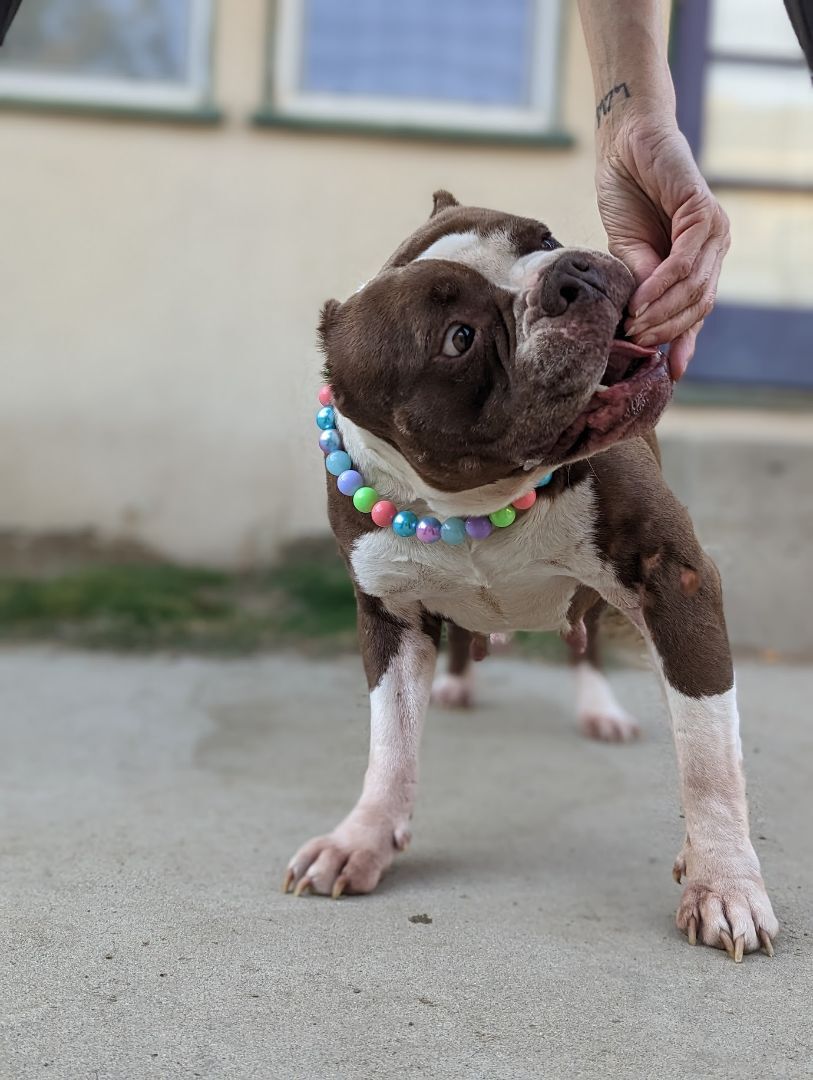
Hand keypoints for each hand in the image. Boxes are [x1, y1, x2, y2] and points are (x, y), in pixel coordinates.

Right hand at [595, 120, 729, 379]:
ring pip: (695, 288)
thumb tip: (641, 325)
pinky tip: (640, 300)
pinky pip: (685, 262)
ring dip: (661, 313)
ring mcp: (713, 229)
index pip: (698, 309)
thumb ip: (641, 284)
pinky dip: (661, 286)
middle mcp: (714, 245)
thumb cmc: (626, 193)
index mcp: (700, 258)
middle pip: (700, 304)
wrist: (623, 143)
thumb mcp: (628, 252)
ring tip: (633, 327)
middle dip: (667, 330)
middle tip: (635, 345)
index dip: (684, 342)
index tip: (669, 374)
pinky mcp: (702, 211)